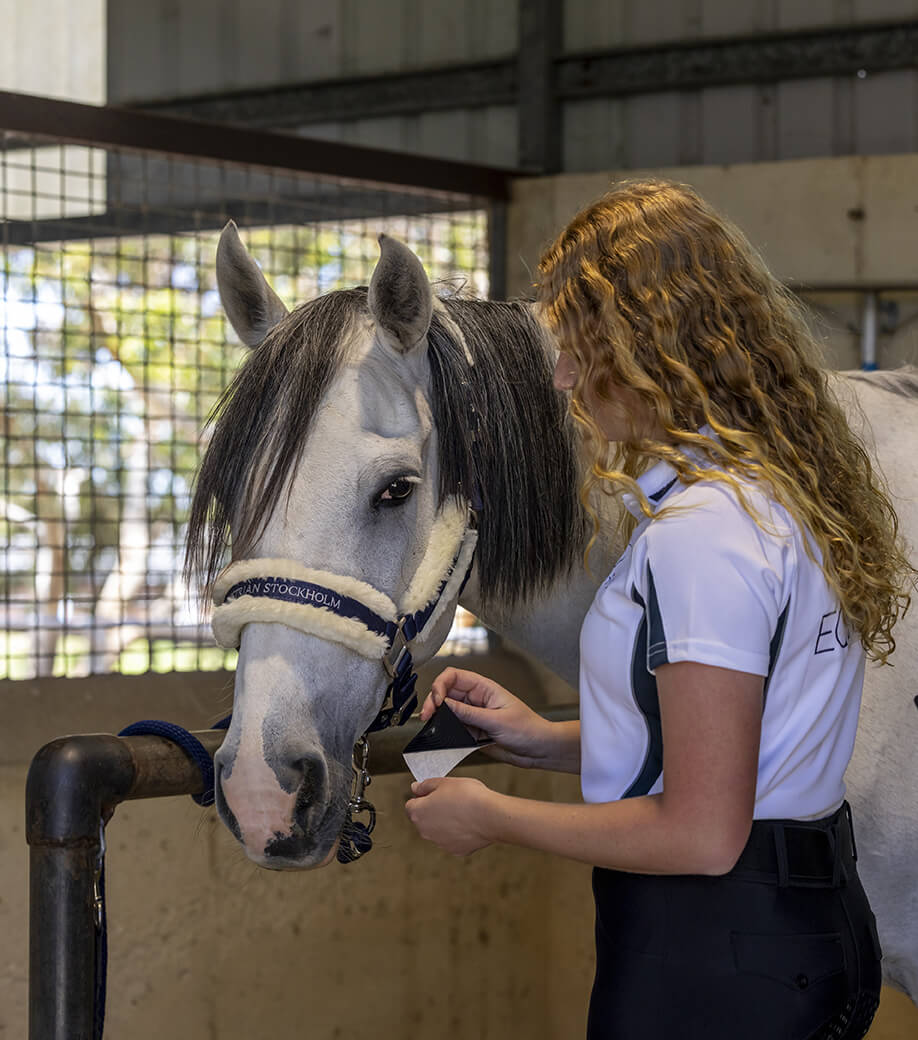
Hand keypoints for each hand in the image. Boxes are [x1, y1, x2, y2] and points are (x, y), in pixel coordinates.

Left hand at [405, 776, 494, 855]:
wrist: (489, 816)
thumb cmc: (467, 796)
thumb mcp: (443, 782)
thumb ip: (425, 785)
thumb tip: (415, 788)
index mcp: (418, 813)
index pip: (411, 805)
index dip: (422, 797)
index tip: (434, 792)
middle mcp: (425, 832)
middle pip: (424, 819)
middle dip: (433, 810)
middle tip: (450, 799)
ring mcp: (440, 843)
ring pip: (438, 830)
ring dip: (445, 822)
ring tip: (462, 810)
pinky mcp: (455, 850)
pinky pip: (452, 839)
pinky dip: (457, 833)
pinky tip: (468, 823)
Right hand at [420, 668, 555, 768]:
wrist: (540, 750)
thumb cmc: (529, 729)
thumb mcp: (497, 721)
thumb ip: (469, 714)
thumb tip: (445, 704)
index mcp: (485, 688)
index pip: (454, 676)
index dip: (441, 685)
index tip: (437, 701)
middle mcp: (477, 700)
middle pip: (446, 693)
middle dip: (433, 702)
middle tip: (427, 715)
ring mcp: (474, 716)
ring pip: (447, 712)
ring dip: (437, 717)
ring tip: (431, 726)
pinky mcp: (473, 732)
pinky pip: (454, 729)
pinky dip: (445, 732)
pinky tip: (442, 736)